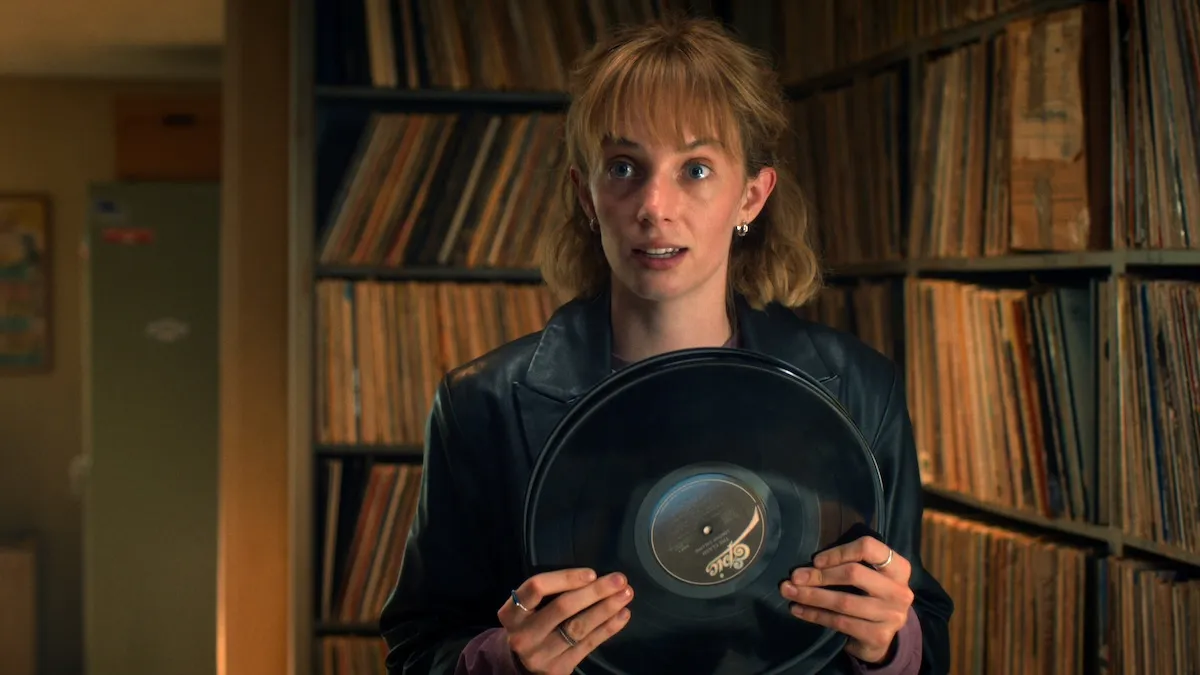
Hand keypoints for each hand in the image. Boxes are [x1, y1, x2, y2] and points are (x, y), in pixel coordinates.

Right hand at [497, 568, 633, 674]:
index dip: (566, 578)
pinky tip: (622, 615)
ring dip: (606, 609)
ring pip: (578, 627)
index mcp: (511, 613)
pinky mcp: (559, 669)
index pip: (537, 588)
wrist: (522, 664)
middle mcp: (523, 635)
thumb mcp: (528, 608)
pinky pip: (588, 645)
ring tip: (626, 594)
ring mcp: (541, 654)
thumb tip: (592, 577)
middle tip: (620, 579)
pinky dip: (608, 628)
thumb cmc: (531, 624)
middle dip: (595, 591)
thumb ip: (549, 594)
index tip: (592, 573)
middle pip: (562, 608)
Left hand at [779, 536, 913, 663]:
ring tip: (789, 592)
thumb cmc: (868, 597)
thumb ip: (847, 566)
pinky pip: (839, 622)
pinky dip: (815, 615)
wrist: (881, 637)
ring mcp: (891, 615)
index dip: (839, 552)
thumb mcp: (868, 578)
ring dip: (811, 596)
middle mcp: (899, 591)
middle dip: (819, 575)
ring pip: (843, 601)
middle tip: (795, 577)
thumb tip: (806, 566)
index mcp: (898, 568)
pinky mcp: (878, 636)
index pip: (869, 548)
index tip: (816, 560)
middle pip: (853, 573)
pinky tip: (798, 610)